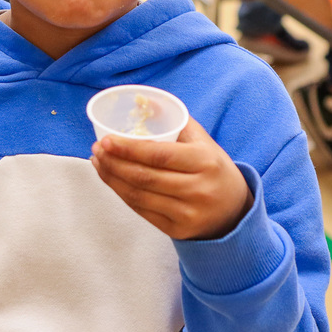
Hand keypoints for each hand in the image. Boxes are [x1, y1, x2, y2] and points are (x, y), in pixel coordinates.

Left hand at [91, 117, 251, 239]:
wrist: (234, 212)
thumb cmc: (213, 169)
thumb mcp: (204, 143)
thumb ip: (177, 123)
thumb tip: (145, 100)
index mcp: (205, 162)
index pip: (159, 155)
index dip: (128, 149)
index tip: (106, 140)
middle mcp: (198, 190)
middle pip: (145, 176)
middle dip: (114, 163)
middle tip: (97, 150)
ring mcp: (188, 213)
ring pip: (139, 196)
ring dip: (112, 179)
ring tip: (99, 163)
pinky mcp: (178, 231)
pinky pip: (142, 211)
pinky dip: (122, 194)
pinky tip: (112, 180)